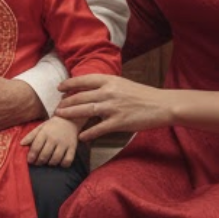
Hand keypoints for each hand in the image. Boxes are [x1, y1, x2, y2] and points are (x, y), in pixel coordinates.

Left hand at [21, 116, 78, 166]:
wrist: (69, 120)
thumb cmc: (52, 126)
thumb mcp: (40, 128)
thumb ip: (31, 136)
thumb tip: (21, 144)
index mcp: (44, 133)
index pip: (36, 147)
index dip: (31, 156)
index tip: (29, 161)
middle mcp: (54, 138)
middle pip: (44, 155)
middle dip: (39, 162)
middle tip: (37, 163)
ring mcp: (64, 144)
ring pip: (55, 159)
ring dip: (50, 163)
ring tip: (47, 162)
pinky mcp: (73, 147)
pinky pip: (68, 160)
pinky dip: (63, 164)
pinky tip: (59, 162)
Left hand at [55, 74, 172, 141]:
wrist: (162, 105)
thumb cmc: (143, 95)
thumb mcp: (123, 84)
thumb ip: (107, 86)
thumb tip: (91, 89)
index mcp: (110, 81)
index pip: (84, 80)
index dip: (69, 84)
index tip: (59, 88)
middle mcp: (109, 92)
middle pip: (81, 96)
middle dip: (66, 102)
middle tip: (56, 107)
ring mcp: (113, 107)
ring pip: (85, 110)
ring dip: (70, 114)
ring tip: (60, 116)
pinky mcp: (119, 122)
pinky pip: (99, 128)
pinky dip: (88, 133)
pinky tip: (81, 137)